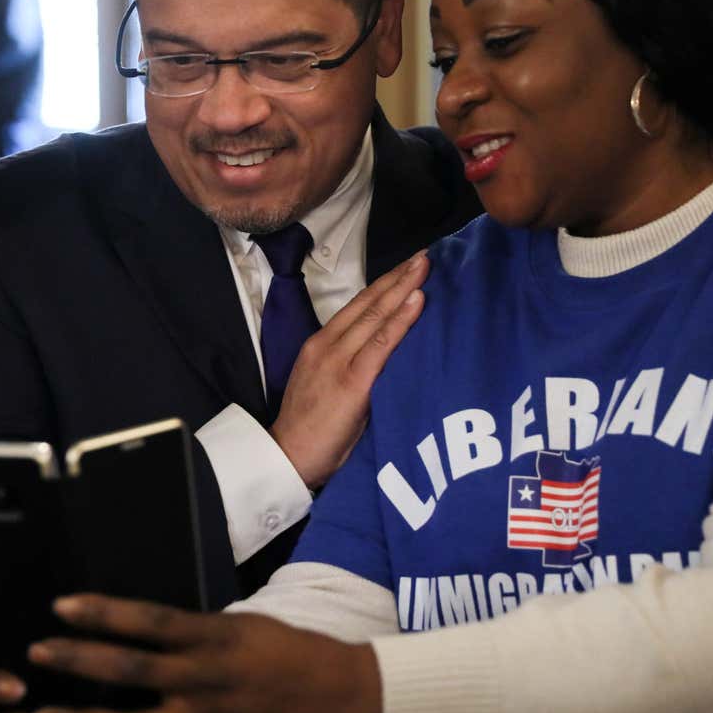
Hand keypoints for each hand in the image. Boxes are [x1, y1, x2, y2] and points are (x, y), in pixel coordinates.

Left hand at [10, 594, 379, 712]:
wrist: (341, 700)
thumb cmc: (290, 656)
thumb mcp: (243, 628)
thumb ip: (193, 634)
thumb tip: (141, 629)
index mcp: (216, 639)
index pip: (150, 620)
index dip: (103, 612)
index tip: (61, 605)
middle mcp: (207, 680)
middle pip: (131, 670)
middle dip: (78, 661)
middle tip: (34, 652)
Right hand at [272, 251, 429, 488]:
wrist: (288, 457)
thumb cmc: (311, 429)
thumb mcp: (325, 385)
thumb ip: (348, 364)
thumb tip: (382, 352)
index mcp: (320, 345)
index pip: (357, 307)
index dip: (383, 285)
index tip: (406, 267)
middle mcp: (327, 345)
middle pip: (368, 304)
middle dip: (397, 277)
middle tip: (423, 255)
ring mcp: (338, 361)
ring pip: (376, 316)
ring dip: (403, 288)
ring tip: (424, 267)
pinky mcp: (352, 381)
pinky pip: (382, 344)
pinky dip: (401, 321)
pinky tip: (417, 300)